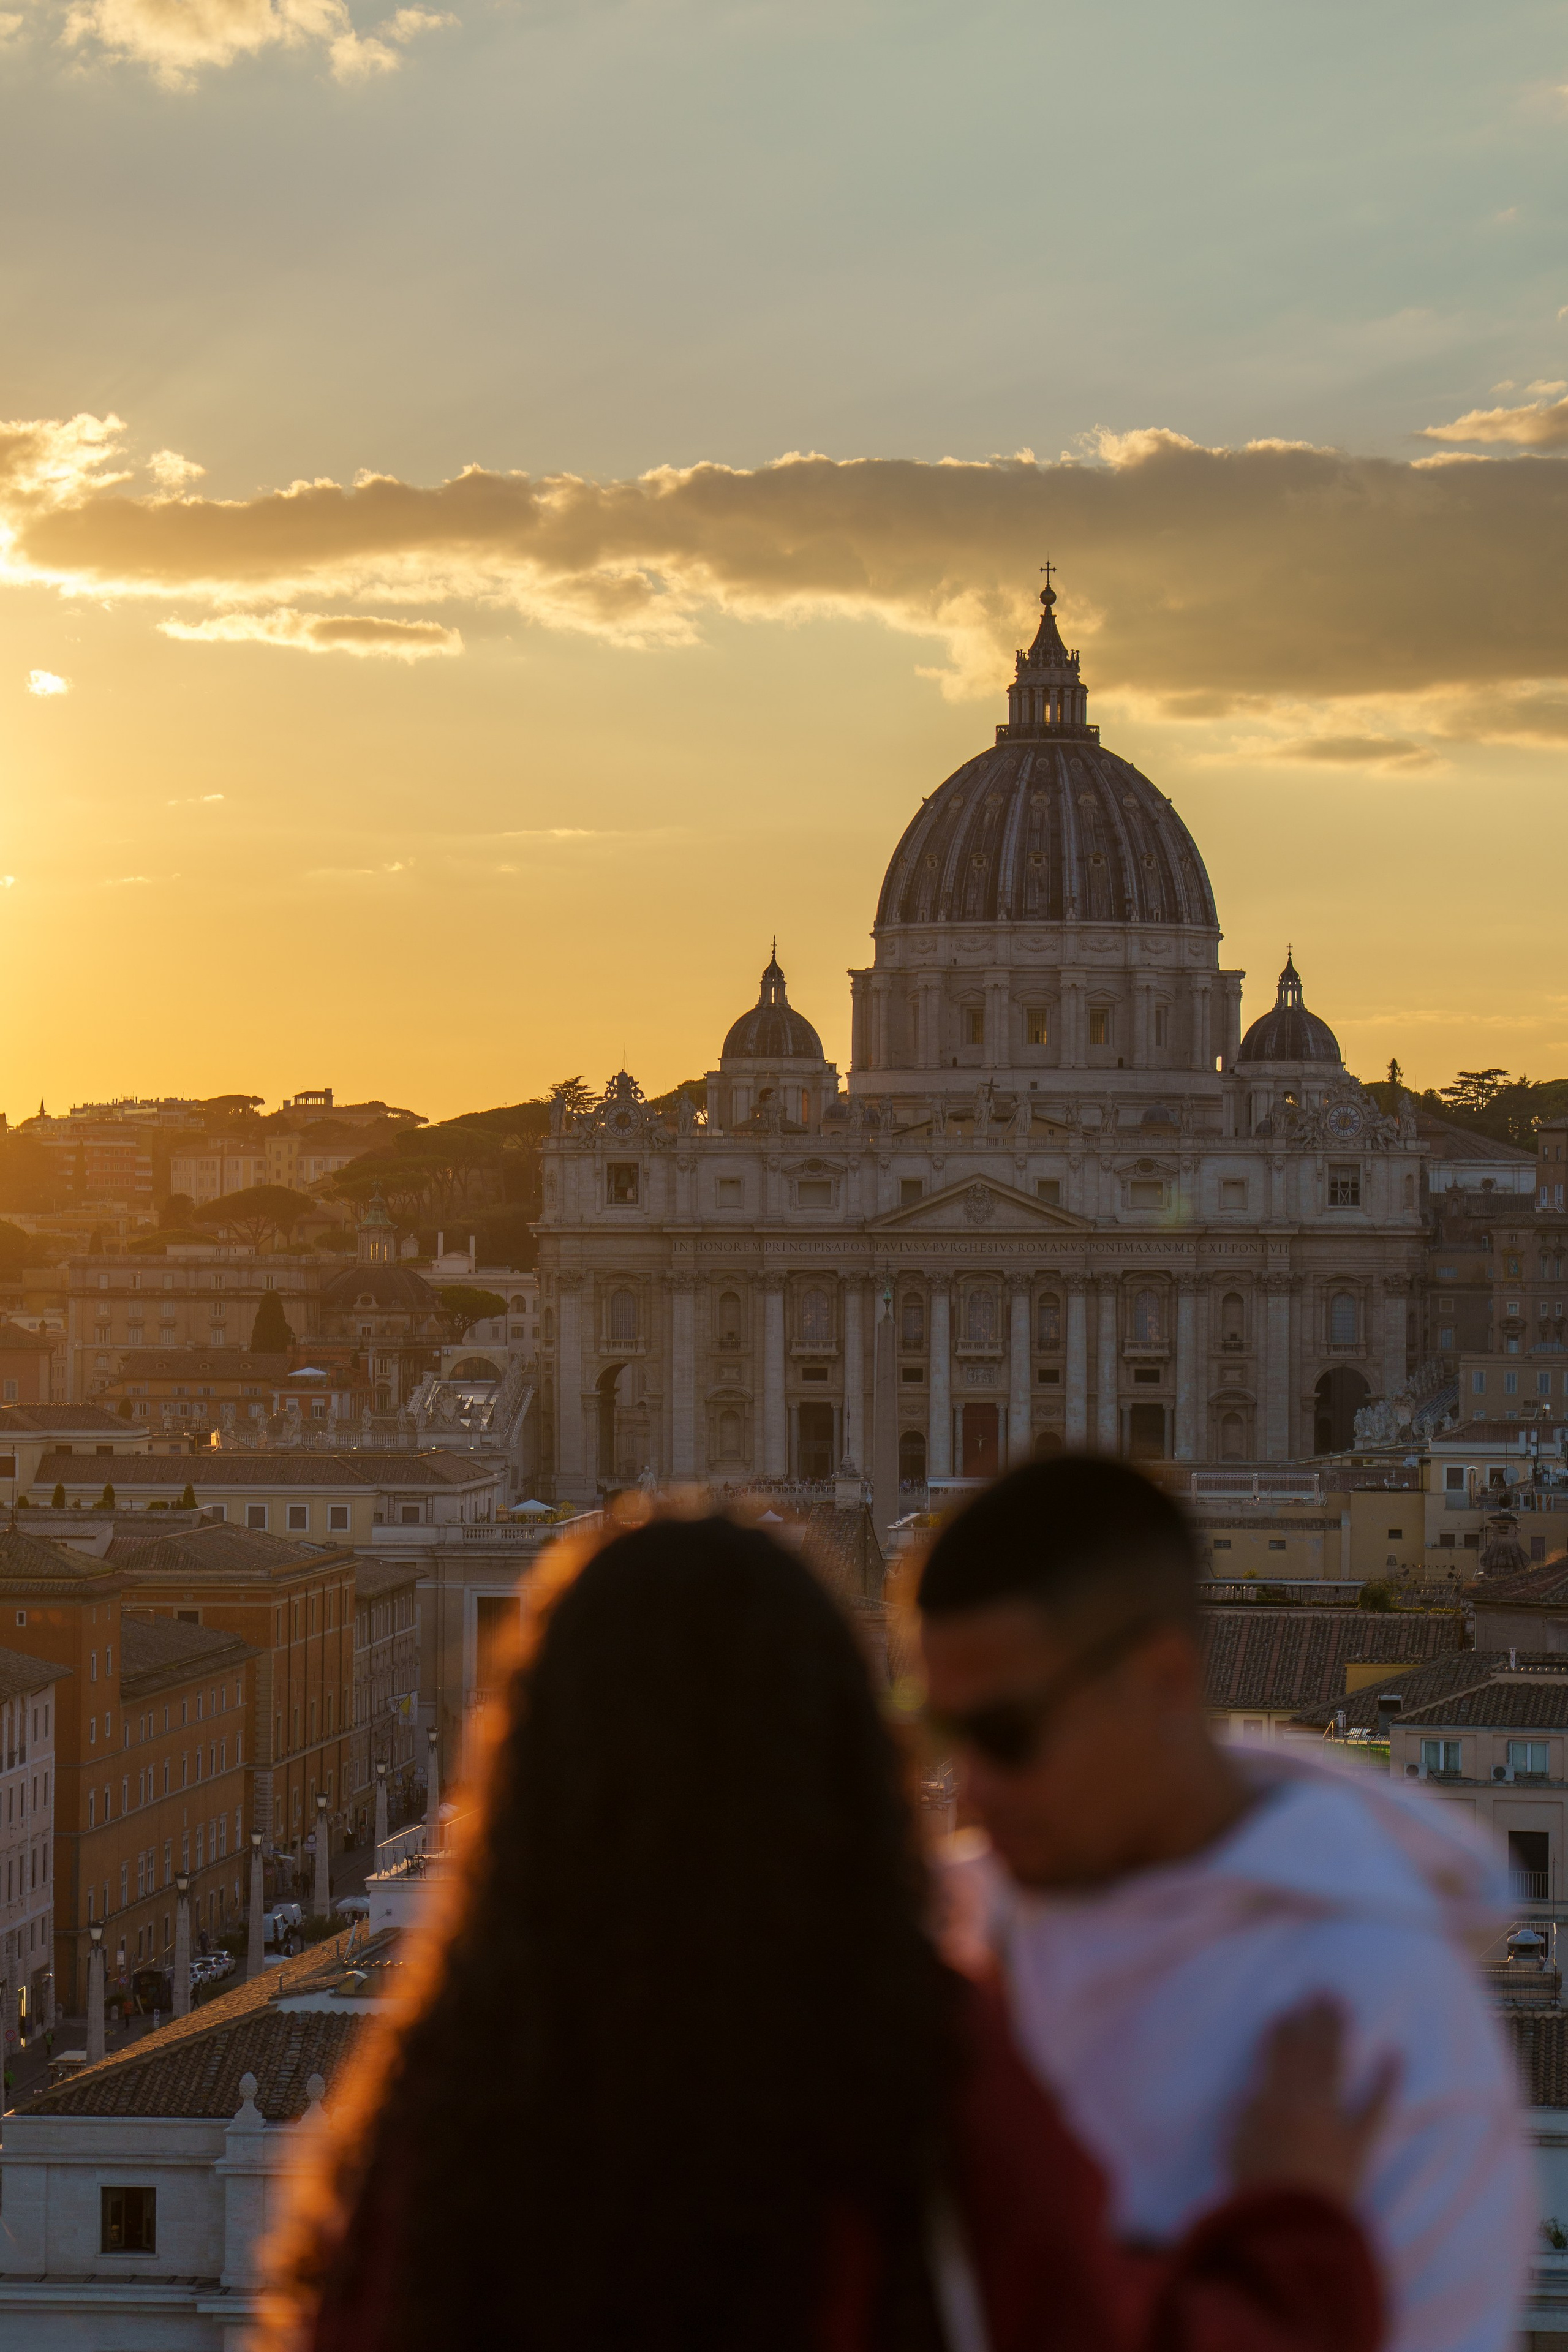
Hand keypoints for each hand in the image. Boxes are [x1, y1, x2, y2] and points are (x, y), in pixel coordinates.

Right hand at [1229, 1998, 1396, 2204]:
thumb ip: (1250, 2111)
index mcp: (1272, 2096)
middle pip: (1309, 2051)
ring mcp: (1333, 2118)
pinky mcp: (1357, 2143)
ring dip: (1337, 2033)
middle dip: (1313, 2020)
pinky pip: (1374, 2109)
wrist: (1292, 2225)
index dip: (1282, 2029)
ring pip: (1335, 2065)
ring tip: (1340, 2006)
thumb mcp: (1238, 2142)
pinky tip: (1394, 2055)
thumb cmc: (1256, 2186)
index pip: (1277, 2053)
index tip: (1287, 2008)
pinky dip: (1386, 2081)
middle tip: (1321, 1991)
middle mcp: (1304, 2098)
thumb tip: (1261, 2089)